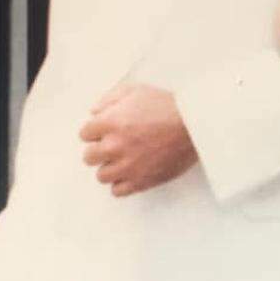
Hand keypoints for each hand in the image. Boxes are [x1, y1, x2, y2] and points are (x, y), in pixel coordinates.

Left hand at [79, 83, 197, 196]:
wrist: (195, 124)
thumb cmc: (169, 105)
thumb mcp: (137, 90)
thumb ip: (110, 99)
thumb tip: (94, 112)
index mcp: (111, 122)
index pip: (84, 134)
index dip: (96, 131)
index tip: (105, 131)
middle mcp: (114, 146)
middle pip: (89, 157)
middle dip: (99, 149)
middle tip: (114, 144)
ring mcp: (127, 166)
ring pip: (101, 175)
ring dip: (110, 167)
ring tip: (123, 159)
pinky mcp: (141, 181)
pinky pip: (118, 190)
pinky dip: (121, 183)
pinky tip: (130, 172)